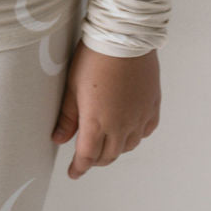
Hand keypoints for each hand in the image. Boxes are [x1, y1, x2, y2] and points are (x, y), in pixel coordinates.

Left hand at [51, 42, 159, 176]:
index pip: (87, 157)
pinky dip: (135, 135)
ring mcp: (139, 117)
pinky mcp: (152, 106)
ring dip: (115, 149)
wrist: (124, 37)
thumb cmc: (94, 58)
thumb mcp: (73, 86)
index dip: (79, 168)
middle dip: (96, 160)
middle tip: (87, 157)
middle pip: (108, 156)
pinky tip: (129, 128)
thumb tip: (58, 139)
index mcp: (97, 123)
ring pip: (128, 146)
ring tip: (106, 142)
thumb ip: (67, 117)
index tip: (73, 173)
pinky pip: (145, 130)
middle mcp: (120, 126)